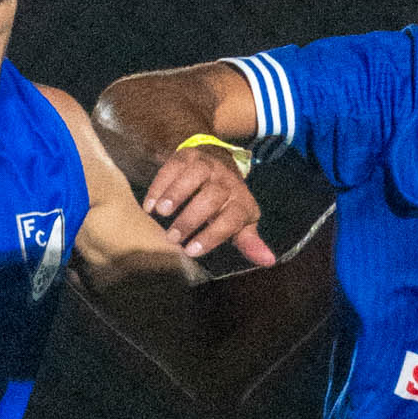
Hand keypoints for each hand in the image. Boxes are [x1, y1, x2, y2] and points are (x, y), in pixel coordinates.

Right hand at [143, 141, 273, 266]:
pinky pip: (173, 167)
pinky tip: (149, 206)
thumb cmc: (227, 202)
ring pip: (194, 175)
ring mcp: (206, 166)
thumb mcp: (241, 222)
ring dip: (176, 194)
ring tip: (161, 214)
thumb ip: (250, 241)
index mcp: (241, 201)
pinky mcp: (187, 156)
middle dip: (191, 218)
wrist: (217, 161)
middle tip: (173, 237)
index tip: (191, 251)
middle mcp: (226, 181)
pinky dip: (160, 185)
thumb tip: (268, 261)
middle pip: (212, 197)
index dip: (212, 235)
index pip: (231, 218)